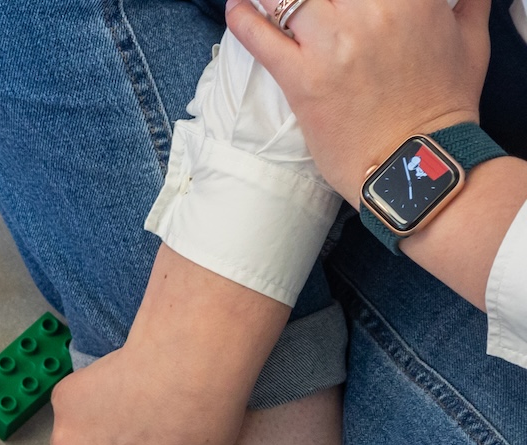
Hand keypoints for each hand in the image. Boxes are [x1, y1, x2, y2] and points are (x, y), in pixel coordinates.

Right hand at [49, 242, 288, 444]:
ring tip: (136, 408)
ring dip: (97, 429)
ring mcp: (63, 443)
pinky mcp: (61, 403)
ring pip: (77, 439)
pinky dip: (91, 397)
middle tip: (145, 436)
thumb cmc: (202, 432)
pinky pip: (74, 404)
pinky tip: (124, 385)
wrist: (188, 372)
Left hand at [226, 0, 489, 202]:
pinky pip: (259, 36)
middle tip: (311, 5)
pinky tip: (237, 6)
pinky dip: (242, 16)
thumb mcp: (471, 41)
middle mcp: (370, 13)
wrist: (416, 165)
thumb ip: (465, 2)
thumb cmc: (446, 105)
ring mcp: (332, 45)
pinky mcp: (301, 78)